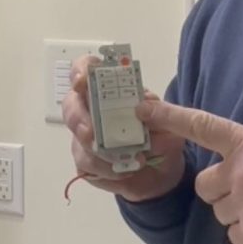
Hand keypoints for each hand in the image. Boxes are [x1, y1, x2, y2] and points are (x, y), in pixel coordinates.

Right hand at [62, 55, 185, 202]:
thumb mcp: (171, 123)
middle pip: (71, 105)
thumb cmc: (163, 138)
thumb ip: (159, 113)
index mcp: (113, 91)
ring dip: (98, 153)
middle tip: (91, 135)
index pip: (88, 69)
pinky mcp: (86, 163)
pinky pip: (86, 166)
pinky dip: (105, 171)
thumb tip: (142, 109)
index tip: (81, 81)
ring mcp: (86, 137)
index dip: (80, 71)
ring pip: (77, 140)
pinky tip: (123, 171)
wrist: (163, 173)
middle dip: (78, 118)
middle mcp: (94, 110)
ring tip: (127, 162)